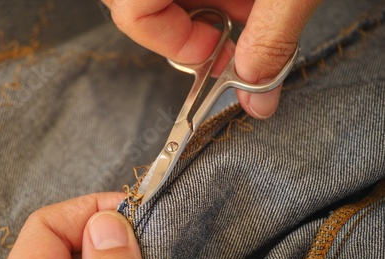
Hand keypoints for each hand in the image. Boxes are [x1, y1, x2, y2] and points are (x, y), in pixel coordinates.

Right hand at [102, 0, 320, 118]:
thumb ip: (272, 40)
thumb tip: (257, 101)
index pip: (133, 12)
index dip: (172, 43)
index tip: (213, 56)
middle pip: (143, 9)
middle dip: (191, 32)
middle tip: (233, 41)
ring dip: (208, 15)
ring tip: (252, 13)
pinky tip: (248, 1)